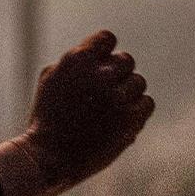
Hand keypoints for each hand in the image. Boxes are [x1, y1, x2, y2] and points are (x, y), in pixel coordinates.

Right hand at [23, 29, 154, 190]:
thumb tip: (101, 54)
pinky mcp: (129, 118)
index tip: (100, 66)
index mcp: (77, 60)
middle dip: (117, 74)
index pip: (107, 38)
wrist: (49, 156)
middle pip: (126, 60)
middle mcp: (99, 74)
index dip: (105, 52)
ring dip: (127, 93)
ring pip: (138, 81)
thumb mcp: (51, 79)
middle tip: (105, 93)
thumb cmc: (47, 118)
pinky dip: (137, 110)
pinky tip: (121, 119)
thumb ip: (77, 62)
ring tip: (110, 109)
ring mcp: (116, 96)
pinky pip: (147, 103)